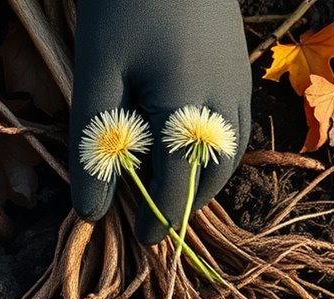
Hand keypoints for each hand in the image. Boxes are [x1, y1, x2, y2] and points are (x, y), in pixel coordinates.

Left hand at [69, 0, 250, 242]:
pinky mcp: (240, 68)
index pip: (179, 189)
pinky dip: (208, 148)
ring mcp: (241, 84)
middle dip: (184, 201)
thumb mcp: (96, 76)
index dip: (158, 219)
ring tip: (163, 182)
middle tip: (150, 213)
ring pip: (228, 154)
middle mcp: (229, 105)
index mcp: (192, 111)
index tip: (140, 239)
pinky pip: (232, 127)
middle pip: (213, 177)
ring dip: (199, 177)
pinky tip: (179, 142)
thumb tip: (92, 212)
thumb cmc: (123, 4)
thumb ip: (94, 146)